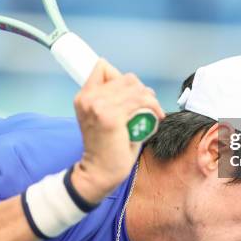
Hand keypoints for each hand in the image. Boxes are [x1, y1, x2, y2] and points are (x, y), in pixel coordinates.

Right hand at [71, 59, 164, 203]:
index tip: (132, 94)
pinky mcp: (111, 117)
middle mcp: (88, 98)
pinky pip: (141, 101)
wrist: (99, 172)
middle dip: (142, 90)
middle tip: (148, 106)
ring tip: (154, 112)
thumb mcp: (102, 117)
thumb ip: (111, 98)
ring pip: (136, 88)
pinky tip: (157, 116)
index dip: (121, 78)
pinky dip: (153, 106)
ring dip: (150, 99)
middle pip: (126, 78)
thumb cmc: (107, 147)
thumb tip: (133, 83)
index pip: (102, 68)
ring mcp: (98, 106)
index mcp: (83, 96)